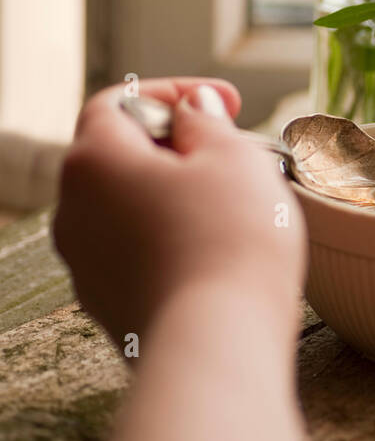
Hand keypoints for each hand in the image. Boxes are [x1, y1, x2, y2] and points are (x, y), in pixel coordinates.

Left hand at [53, 78, 305, 347]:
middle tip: (234, 153)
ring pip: (129, 210)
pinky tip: (219, 254)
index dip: (174, 93)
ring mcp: (86, 266)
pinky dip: (172, 242)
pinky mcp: (109, 308)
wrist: (218, 347)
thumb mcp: (232, 157)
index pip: (119, 103)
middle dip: (176, 148)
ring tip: (235, 207)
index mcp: (93, 161)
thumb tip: (191, 109)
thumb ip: (206, 121)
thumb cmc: (228, 242)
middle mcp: (73, 212)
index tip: (227, 102)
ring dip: (175, 197)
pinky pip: (138, 255)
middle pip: (120, 158)